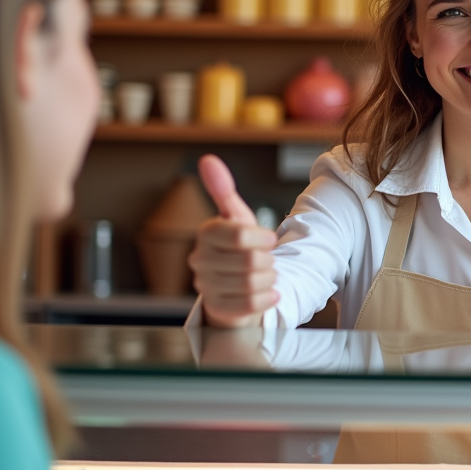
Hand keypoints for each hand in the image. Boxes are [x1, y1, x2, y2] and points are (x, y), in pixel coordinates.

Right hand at [188, 154, 279, 327]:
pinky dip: (267, 299)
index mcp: (206, 234)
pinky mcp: (216, 310)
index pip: (239, 235)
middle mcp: (200, 260)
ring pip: (251, 284)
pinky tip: (270, 293)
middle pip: (250, 261)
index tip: (270, 240)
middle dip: (268, 261)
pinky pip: (250, 306)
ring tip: (267, 275)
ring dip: (269, 279)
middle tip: (268, 261)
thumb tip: (207, 159)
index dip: (263, 238)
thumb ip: (223, 190)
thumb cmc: (238, 247)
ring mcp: (205, 287)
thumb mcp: (236, 217)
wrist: (236, 284)